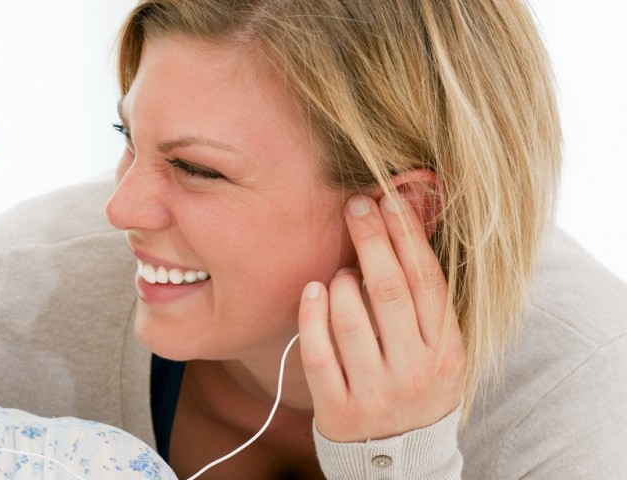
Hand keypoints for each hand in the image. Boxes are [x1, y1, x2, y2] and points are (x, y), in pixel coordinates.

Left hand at [298, 195, 465, 441]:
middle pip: (388, 291)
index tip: (387, 200)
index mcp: (446, 351)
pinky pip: (318, 352)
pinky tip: (311, 291)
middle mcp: (415, 371)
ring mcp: (376, 392)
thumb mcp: (438, 349)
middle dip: (370, 241)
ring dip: (339, 282)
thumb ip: (423, 300)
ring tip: (339, 271)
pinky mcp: (338, 409)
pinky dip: (311, 316)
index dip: (406, 236)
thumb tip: (407, 225)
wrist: (398, 458)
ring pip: (351, 319)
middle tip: (354, 206)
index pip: (426, 282)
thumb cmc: (415, 384)